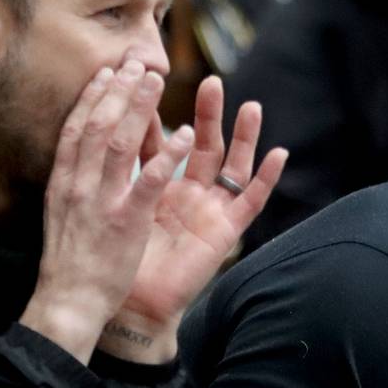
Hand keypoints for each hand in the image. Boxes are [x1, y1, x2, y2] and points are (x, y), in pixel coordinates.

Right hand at [22, 61, 184, 362]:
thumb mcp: (61, 215)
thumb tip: (77, 160)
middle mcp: (78, 184)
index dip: (91, 98)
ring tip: (156, 80)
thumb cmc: (68, 263)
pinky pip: (151, 180)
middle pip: (98, 125)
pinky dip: (170, 156)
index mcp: (63, 183)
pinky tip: (186, 135)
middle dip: (117, 90)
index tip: (106, 73)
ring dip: (140, 108)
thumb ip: (71, 185)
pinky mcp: (126, 221)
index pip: (75, 129)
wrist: (67, 302)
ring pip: (120, 142)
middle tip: (135, 62)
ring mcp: (102, 200)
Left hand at [101, 75, 287, 362]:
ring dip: (244, 137)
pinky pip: (251, 202)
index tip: (156, 82)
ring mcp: (210, 210)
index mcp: (159, 185)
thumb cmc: (117, 258)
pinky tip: (279, 154)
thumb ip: (121, 169)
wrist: (130, 305)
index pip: (162, 140)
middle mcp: (188, 193)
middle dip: (208, 114)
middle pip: (202, 144)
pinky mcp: (225, 232)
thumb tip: (108, 127)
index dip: (161, 113)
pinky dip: (267, 179)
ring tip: (251, 107)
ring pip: (232, 166)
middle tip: (212, 82)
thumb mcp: (115, 203)